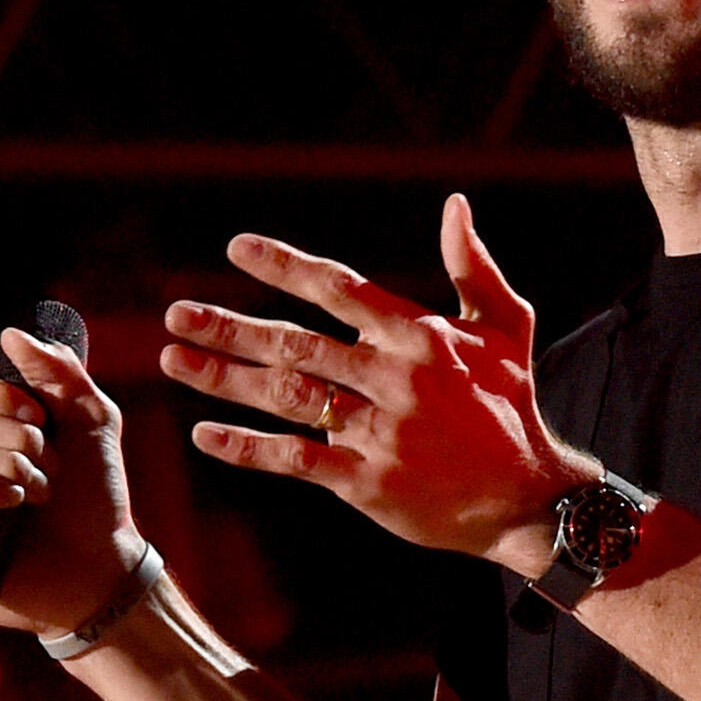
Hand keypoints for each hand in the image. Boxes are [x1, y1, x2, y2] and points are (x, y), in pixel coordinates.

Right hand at [0, 329, 143, 632]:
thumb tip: (10, 334)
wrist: (104, 564)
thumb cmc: (95, 497)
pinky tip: (12, 506)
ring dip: (9, 468)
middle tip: (50, 466)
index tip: (41, 419)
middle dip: (15, 439)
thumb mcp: (91, 419)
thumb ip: (59, 371)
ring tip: (40, 492)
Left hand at [161, 195, 584, 574]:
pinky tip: (206, 435)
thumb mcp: (505, 327)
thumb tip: (456, 204)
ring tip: (174, 359)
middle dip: (231, 327)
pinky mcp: (367, 482)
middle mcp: (394, 378)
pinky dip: (248, 449)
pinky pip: (296, 460)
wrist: (527, 496)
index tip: (237, 248)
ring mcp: (378, 432)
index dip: (286, 265)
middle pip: (296, 344)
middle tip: (175, 313)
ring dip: (225, 379)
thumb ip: (473, 265)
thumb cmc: (510, 404)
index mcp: (419, 335)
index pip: (339, 289)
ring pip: (287, 397)